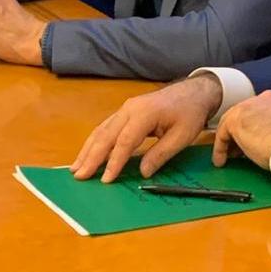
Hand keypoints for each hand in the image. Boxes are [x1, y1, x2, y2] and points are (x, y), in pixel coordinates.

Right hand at [71, 74, 223, 182]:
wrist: (193, 92)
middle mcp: (130, 108)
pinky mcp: (126, 111)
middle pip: (107, 135)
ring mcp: (126, 108)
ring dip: (88, 149)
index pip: (125, 141)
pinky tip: (88, 153)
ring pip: (102, 130)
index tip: (105, 179)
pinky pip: (106, 127)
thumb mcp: (182, 136)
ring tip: (76, 168)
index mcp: (145, 113)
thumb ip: (161, 154)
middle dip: (91, 156)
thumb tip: (142, 172)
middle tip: (79, 176)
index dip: (114, 161)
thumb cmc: (190, 113)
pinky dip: (95, 141)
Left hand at [212, 90, 270, 169]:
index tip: (256, 142)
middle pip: (248, 114)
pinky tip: (221, 160)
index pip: (264, 113)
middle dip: (243, 132)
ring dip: (231, 139)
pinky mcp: (237, 119)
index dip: (258, 128)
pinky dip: (221, 147)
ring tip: (229, 156)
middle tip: (239, 149)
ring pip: (235, 121)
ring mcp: (250, 106)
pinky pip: (223, 133)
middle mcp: (266, 99)